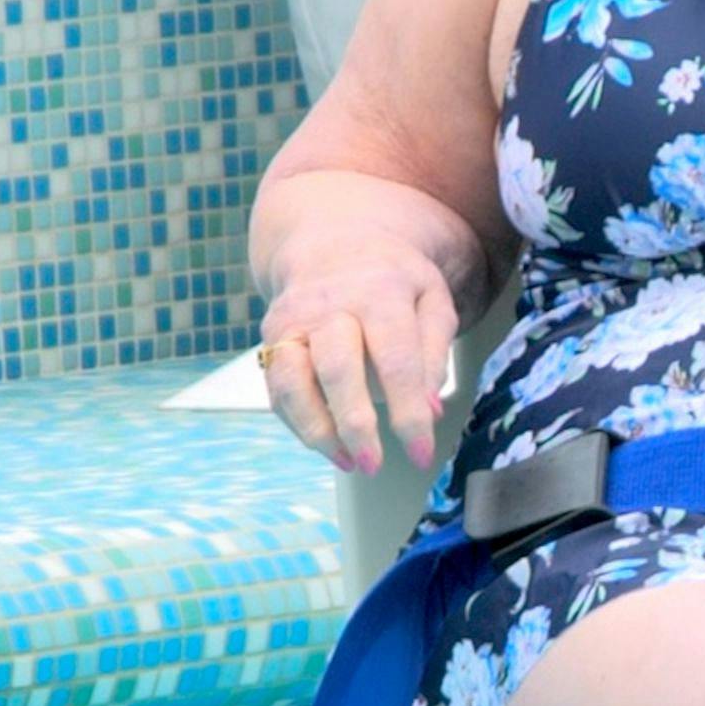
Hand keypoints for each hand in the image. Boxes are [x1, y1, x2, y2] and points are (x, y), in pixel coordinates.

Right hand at [261, 249, 460, 476]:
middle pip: (337, 368)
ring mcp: (294, 319)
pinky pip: (278, 389)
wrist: (334, 240)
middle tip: (374, 465)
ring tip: (349, 463)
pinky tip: (329, 447)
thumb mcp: (431, 300)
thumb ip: (434, 353)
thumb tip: (430, 410)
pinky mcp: (271, 336)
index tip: (422, 454)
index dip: (409, 414)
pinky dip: (300, 424)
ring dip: (317, 431)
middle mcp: (330, 303)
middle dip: (355, 424)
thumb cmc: (393, 279)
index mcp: (381, 291)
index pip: (396, 361)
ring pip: (293, 381)